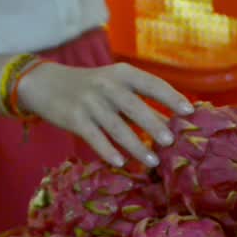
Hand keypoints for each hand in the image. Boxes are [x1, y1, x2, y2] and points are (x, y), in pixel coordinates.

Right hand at [16, 62, 192, 167]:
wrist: (46, 84)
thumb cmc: (91, 88)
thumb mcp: (116, 88)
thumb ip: (143, 104)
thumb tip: (173, 122)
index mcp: (122, 73)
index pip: (151, 84)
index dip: (171, 97)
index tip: (189, 111)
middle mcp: (107, 85)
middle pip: (134, 106)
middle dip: (153, 123)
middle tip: (171, 141)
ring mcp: (89, 102)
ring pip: (116, 126)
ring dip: (135, 145)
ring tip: (152, 161)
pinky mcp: (74, 118)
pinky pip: (94, 137)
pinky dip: (107, 150)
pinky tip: (120, 163)